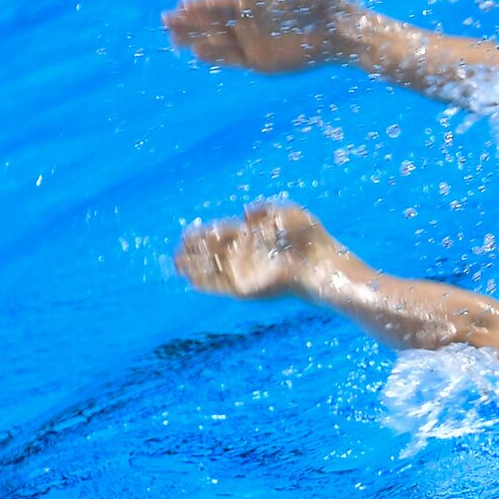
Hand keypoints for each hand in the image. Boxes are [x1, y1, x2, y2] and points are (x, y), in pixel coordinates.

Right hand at [163, 0, 349, 73]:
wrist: (339, 29)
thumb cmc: (316, 1)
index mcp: (250, 3)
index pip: (217, 4)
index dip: (198, 5)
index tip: (180, 5)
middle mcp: (247, 24)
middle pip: (210, 24)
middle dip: (189, 22)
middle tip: (167, 21)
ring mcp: (252, 44)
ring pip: (216, 42)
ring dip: (196, 38)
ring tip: (175, 38)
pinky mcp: (261, 62)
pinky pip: (232, 60)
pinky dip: (215, 56)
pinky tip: (199, 50)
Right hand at [175, 203, 338, 299]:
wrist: (322, 265)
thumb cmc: (312, 238)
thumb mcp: (291, 213)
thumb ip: (266, 209)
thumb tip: (244, 212)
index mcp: (255, 235)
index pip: (223, 233)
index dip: (205, 233)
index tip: (187, 232)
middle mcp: (248, 254)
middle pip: (214, 251)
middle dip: (195, 250)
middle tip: (177, 247)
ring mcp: (246, 272)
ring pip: (213, 269)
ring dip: (194, 267)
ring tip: (176, 264)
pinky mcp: (247, 288)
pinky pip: (220, 286)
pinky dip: (205, 282)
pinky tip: (190, 280)